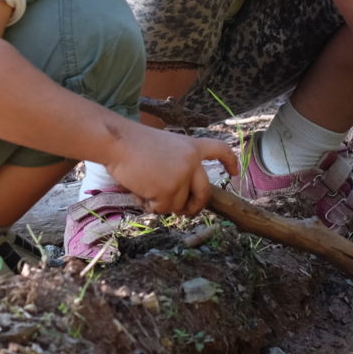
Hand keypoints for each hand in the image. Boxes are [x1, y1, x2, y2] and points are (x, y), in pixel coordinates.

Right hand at [106, 125, 238, 215]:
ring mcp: (182, 176)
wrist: (117, 142)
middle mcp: (191, 161)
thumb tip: (181, 198)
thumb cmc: (132, 144)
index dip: (230, 161)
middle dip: (196, 206)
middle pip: (205, 192)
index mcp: (191, 146)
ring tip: (143, 188)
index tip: (235, 172)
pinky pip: (162, 209)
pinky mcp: (169, 190)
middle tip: (186, 212)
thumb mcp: (163, 147)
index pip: (219, 150)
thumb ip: (177, 166)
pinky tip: (139, 192)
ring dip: (161, 203)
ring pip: (178, 204)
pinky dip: (149, 206)